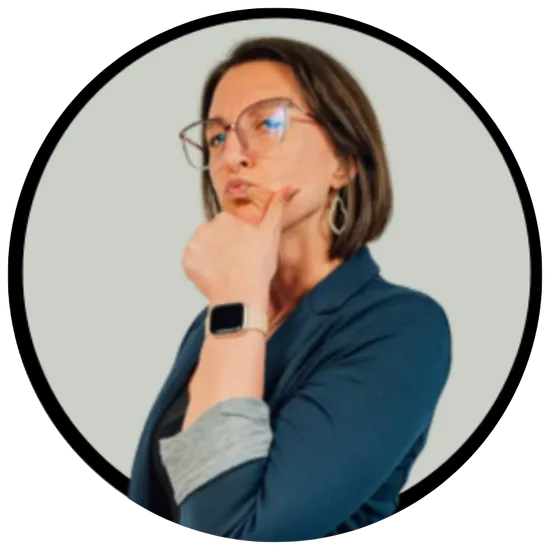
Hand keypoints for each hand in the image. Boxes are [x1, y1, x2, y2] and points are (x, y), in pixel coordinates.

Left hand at [182, 186, 293, 308]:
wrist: (241, 294)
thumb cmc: (258, 266)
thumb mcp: (272, 233)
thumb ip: (277, 207)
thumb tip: (288, 186)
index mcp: (225, 218)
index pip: (229, 224)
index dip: (238, 239)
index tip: (245, 251)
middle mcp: (206, 226)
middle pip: (214, 234)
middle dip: (223, 245)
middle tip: (237, 262)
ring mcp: (194, 244)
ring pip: (203, 246)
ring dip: (211, 255)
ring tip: (227, 269)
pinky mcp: (187, 261)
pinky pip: (193, 261)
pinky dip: (202, 267)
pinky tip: (216, 275)